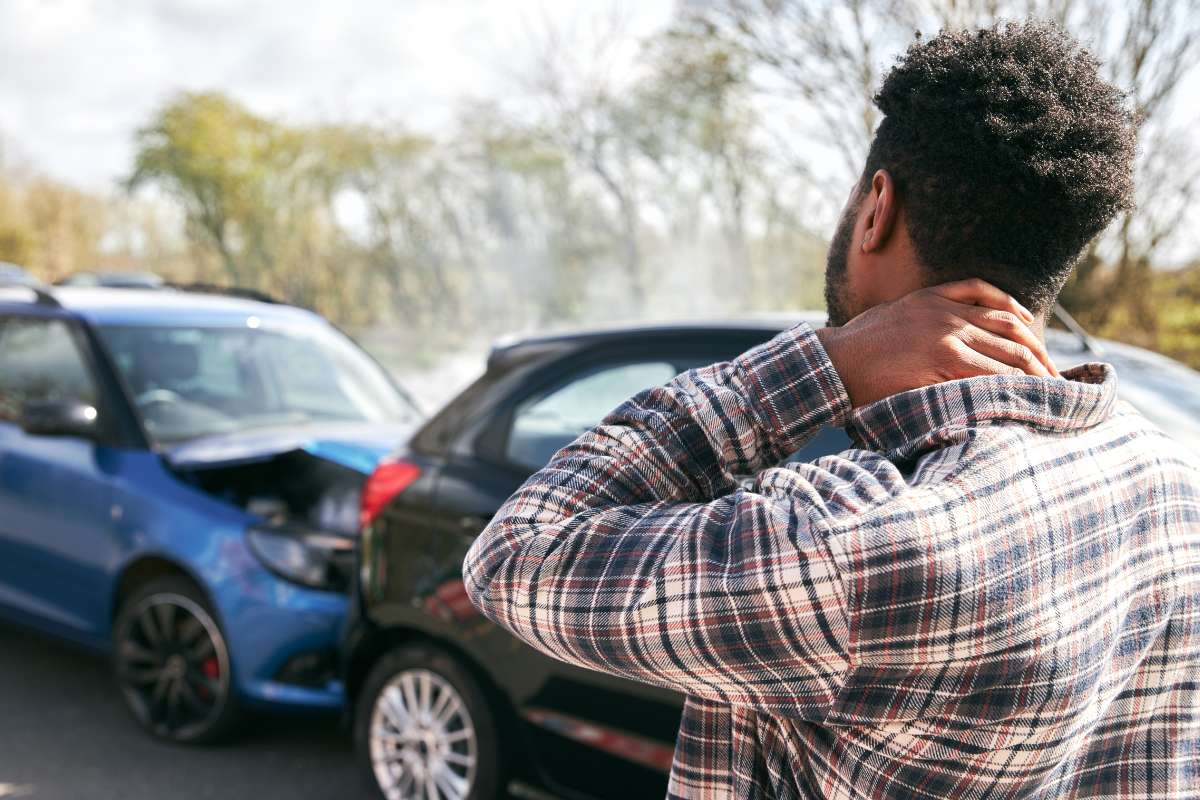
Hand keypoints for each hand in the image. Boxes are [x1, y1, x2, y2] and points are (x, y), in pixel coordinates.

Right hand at [814, 278, 1059, 408]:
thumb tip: (950, 337)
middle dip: (1038, 354)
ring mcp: (947, 335)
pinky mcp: (942, 361)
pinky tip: (1023, 395)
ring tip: (1049, 391)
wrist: (834, 362)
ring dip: (1034, 374)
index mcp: (936, 297)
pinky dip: (1010, 384)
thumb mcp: (894, 316)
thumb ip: (926, 317)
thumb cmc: (857, 347)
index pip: (996, 303)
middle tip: (1054, 376)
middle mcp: (947, 312)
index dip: (1024, 324)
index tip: (1036, 346)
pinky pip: (989, 372)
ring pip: (1007, 352)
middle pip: (1011, 328)